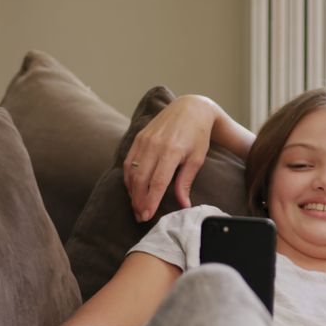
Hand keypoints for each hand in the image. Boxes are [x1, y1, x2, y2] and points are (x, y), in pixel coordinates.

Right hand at [123, 95, 215, 220]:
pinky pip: (129, 161)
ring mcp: (144, 140)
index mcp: (172, 151)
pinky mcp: (138, 137)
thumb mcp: (197, 159)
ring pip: (132, 171)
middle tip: (141, 216)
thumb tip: (183, 205)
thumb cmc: (197, 135)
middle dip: (139, 200)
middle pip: (141, 179)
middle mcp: (155, 145)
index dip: (151, 201)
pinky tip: (132, 189)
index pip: (157, 182)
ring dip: (132, 191)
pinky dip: (128, 177)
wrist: (190, 108)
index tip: (147, 215)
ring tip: (136, 206)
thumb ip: (186, 182)